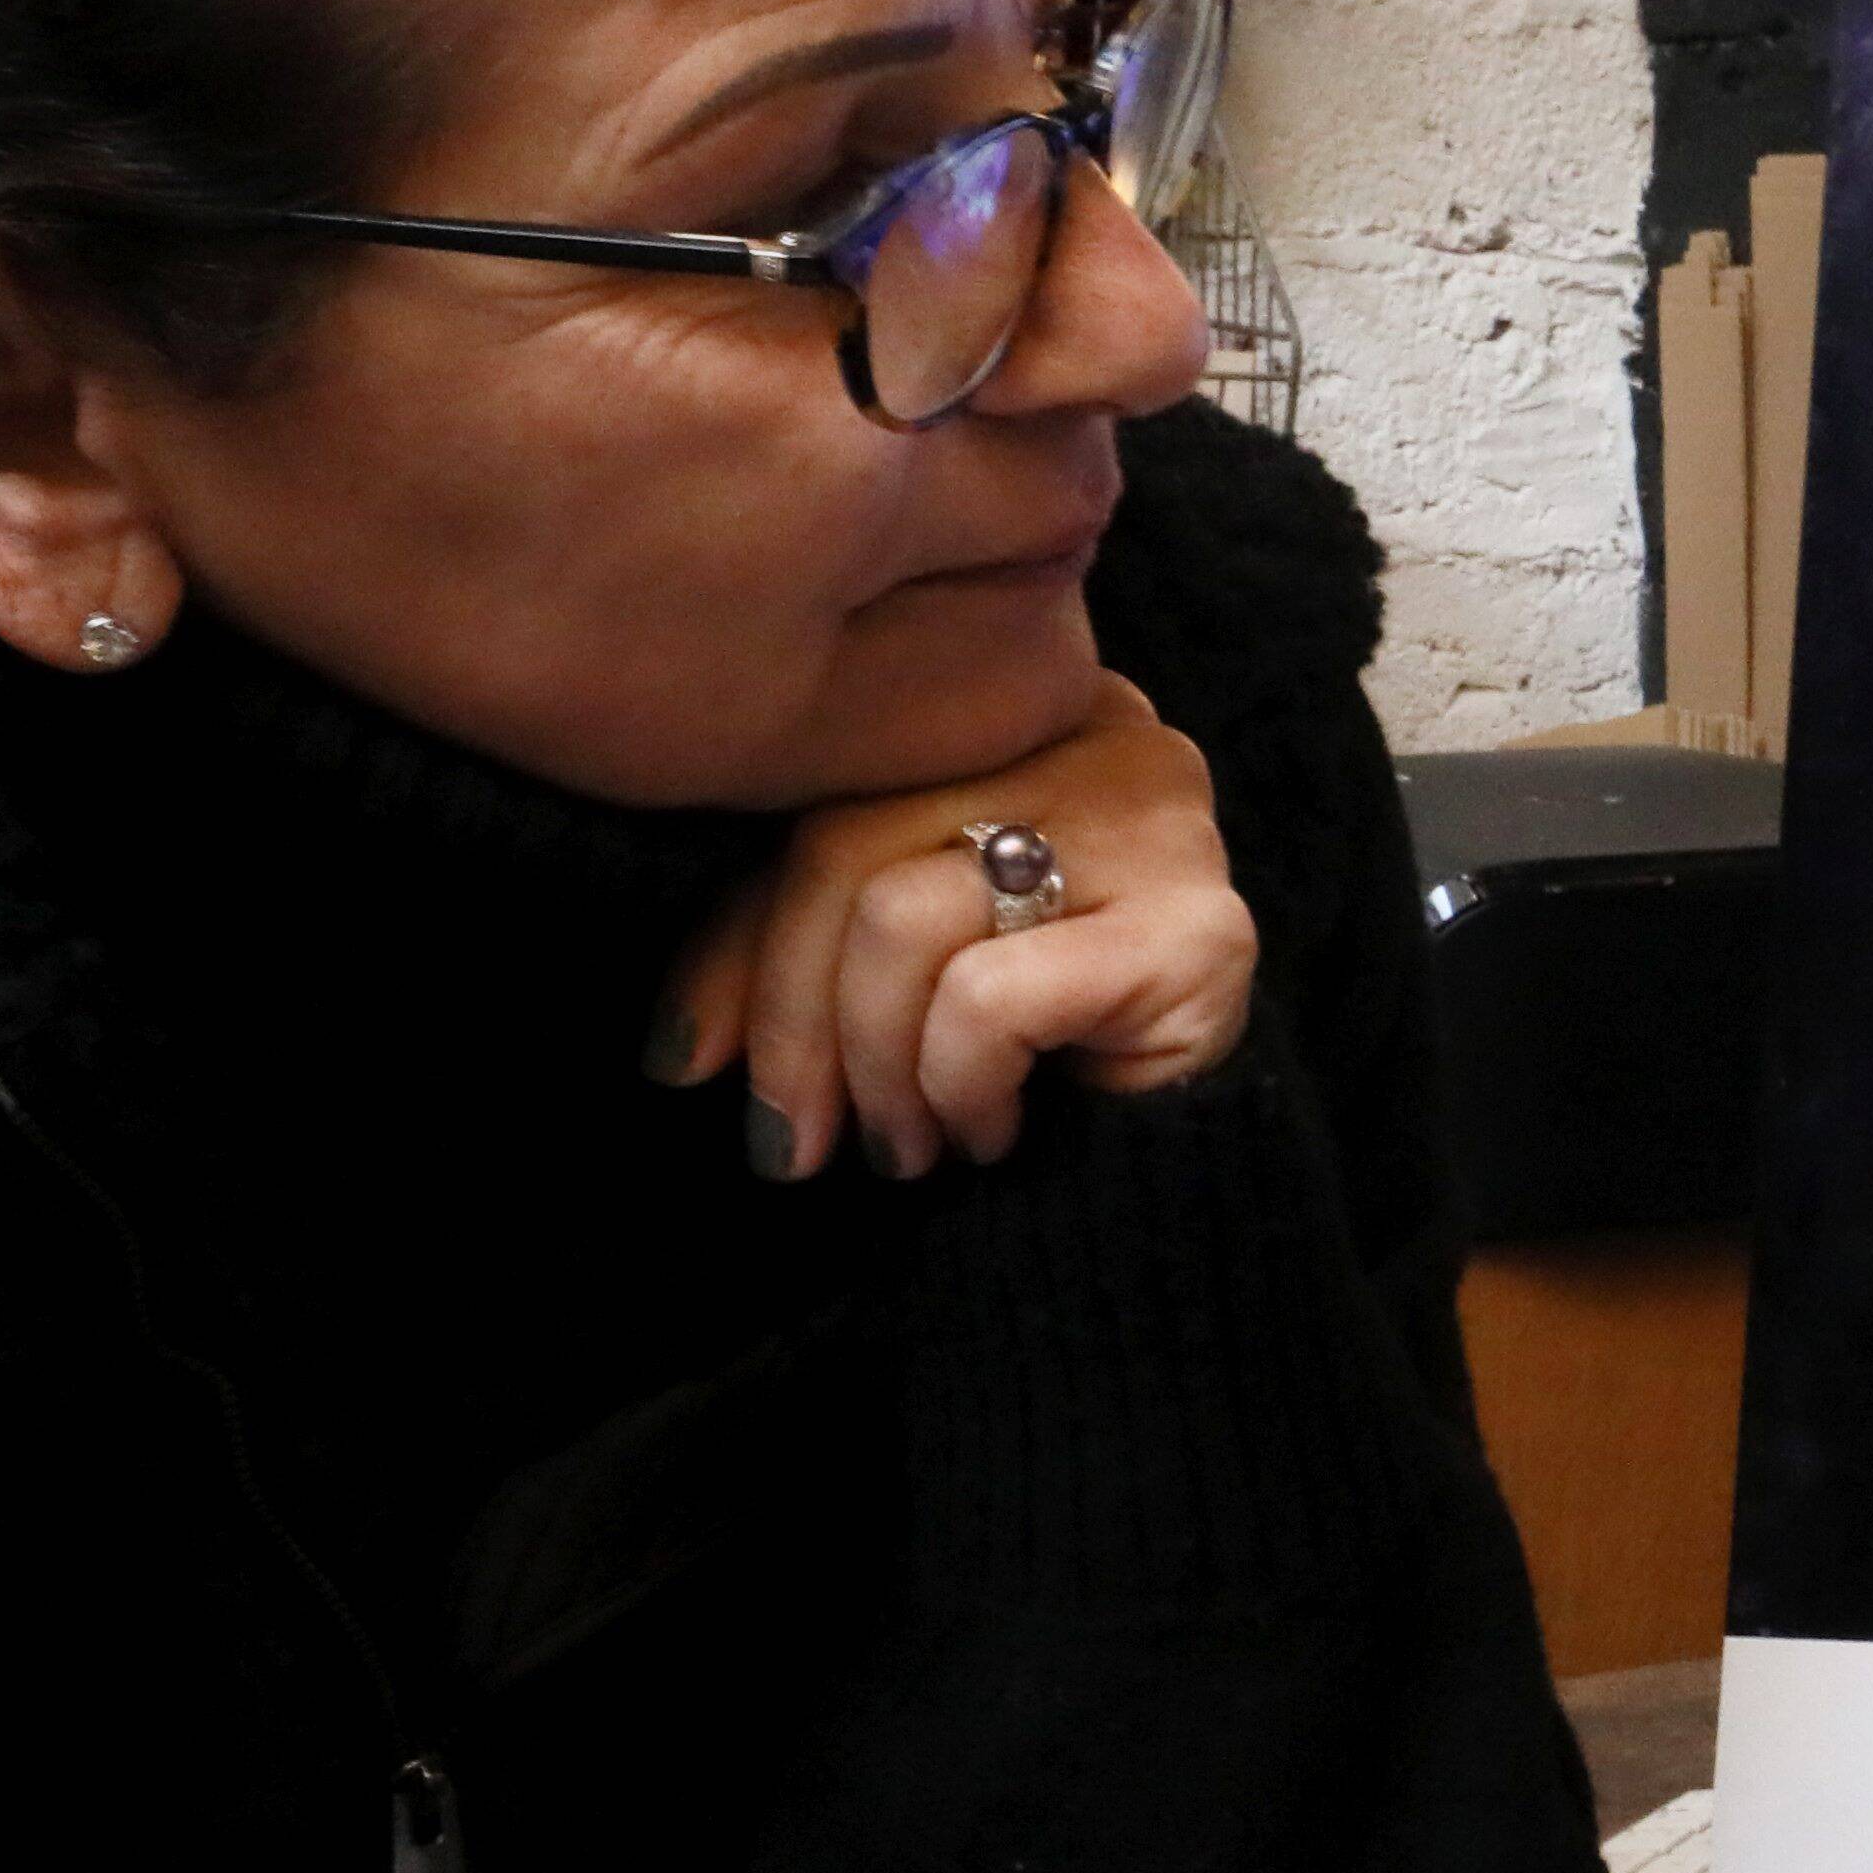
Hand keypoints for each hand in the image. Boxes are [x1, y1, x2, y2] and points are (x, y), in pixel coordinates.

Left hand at [667, 673, 1257, 1179]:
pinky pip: (989, 998)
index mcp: (1016, 706)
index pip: (828, 789)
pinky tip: (991, 1128)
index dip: (738, 938)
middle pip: (848, 842)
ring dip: (879, 1068)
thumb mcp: (880, 971)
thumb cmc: (1029, 1055)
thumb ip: (788, 950)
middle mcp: (1103, 729)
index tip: (691, 1066)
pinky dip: (961, 1087)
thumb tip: (674, 1057)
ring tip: (910, 1142)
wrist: (1188, 1165)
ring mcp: (1161, 821)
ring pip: (903, 917)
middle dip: (793, 1019)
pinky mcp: (1198, 928)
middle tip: (796, 1141)